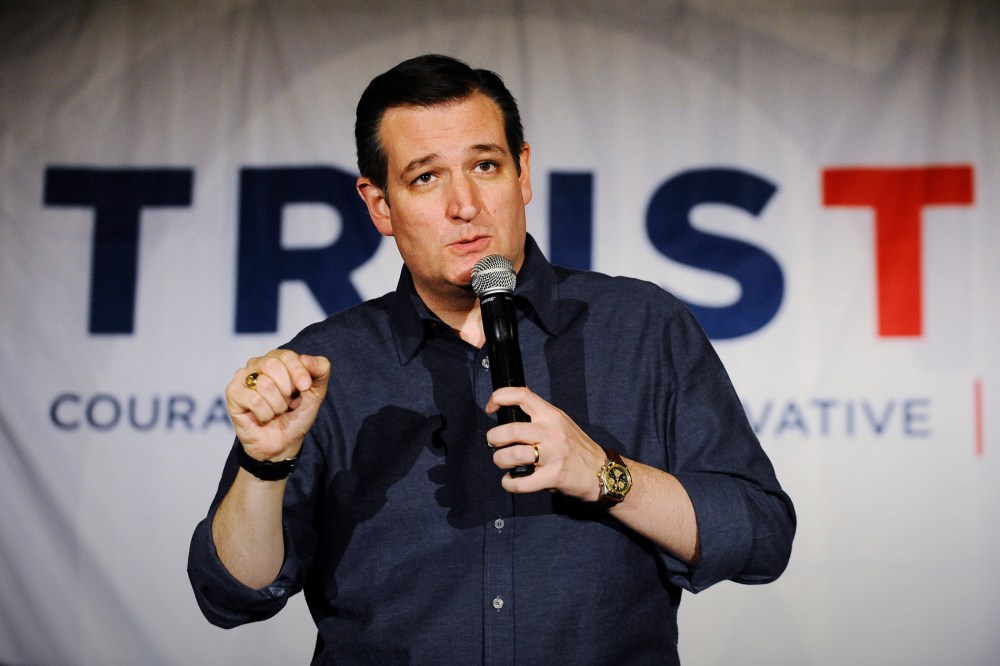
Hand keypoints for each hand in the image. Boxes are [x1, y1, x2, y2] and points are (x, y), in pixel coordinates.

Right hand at [225, 349, 330, 461]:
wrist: (284, 443)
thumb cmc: (297, 414)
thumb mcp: (316, 391)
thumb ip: (320, 369)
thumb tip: (306, 358)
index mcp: (276, 359)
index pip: (287, 356)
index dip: (298, 371)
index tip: (305, 388)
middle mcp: (256, 364)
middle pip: (272, 364)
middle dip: (287, 389)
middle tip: (288, 402)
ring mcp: (242, 378)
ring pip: (265, 384)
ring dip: (278, 405)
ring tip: (276, 411)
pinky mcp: (233, 394)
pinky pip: (254, 400)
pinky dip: (266, 414)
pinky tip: (264, 418)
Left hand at [485, 387, 605, 500]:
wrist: (603, 472)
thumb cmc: (577, 448)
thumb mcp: (561, 423)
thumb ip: (540, 416)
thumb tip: (510, 410)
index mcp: (551, 415)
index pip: (521, 395)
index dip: (499, 397)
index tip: (491, 408)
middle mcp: (552, 432)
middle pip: (510, 430)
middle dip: (494, 438)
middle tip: (494, 443)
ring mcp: (553, 455)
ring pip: (512, 455)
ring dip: (500, 460)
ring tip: (503, 462)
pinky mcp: (553, 476)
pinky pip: (521, 483)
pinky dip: (509, 484)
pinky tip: (510, 481)